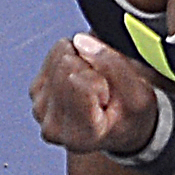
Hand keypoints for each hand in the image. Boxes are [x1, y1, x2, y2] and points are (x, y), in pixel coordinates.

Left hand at [31, 31, 160, 156]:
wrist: (120, 128)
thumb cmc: (131, 116)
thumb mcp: (139, 93)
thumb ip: (113, 65)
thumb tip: (80, 40)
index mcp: (81, 133)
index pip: (76, 79)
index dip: (99, 78)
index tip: (107, 97)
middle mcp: (53, 126)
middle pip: (66, 64)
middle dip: (89, 68)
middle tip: (102, 90)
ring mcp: (41, 110)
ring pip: (59, 57)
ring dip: (81, 64)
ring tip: (92, 88)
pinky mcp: (36, 92)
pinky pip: (54, 54)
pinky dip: (72, 60)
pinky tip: (81, 82)